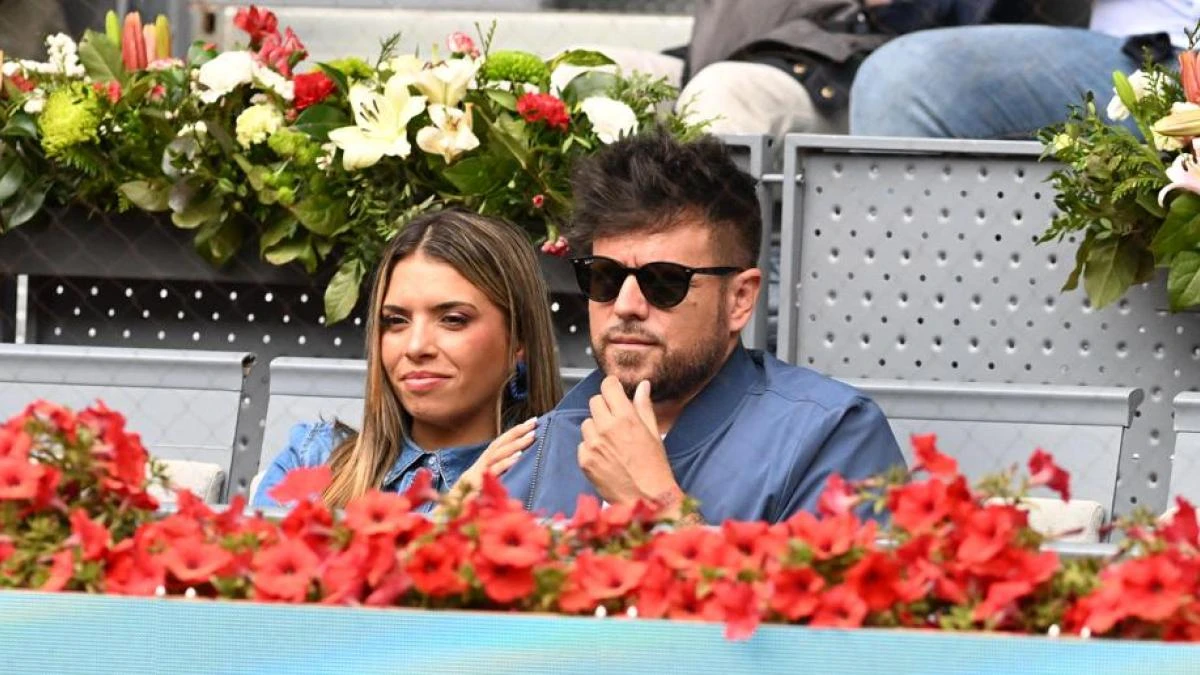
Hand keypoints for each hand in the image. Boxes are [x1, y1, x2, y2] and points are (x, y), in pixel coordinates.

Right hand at [457, 417, 536, 493]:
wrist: (454, 507)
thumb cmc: (477, 494)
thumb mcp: (490, 480)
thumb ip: (503, 470)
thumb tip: (523, 459)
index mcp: (486, 461)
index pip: (502, 442)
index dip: (516, 431)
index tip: (534, 421)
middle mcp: (483, 463)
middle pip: (500, 444)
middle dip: (518, 432)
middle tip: (534, 424)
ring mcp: (480, 472)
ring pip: (498, 454)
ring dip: (515, 444)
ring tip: (531, 437)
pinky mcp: (479, 484)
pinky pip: (494, 471)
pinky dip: (505, 463)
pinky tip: (518, 458)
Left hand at [578, 377, 684, 516]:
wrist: (646, 498)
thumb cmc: (654, 467)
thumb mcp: (654, 433)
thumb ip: (644, 406)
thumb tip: (642, 386)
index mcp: (626, 417)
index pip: (608, 386)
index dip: (612, 387)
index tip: (614, 391)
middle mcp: (606, 428)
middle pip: (595, 402)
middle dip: (604, 406)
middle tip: (615, 419)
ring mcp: (593, 444)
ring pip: (587, 422)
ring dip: (596, 427)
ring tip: (610, 441)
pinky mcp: (584, 460)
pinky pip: (582, 443)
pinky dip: (591, 447)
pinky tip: (605, 456)